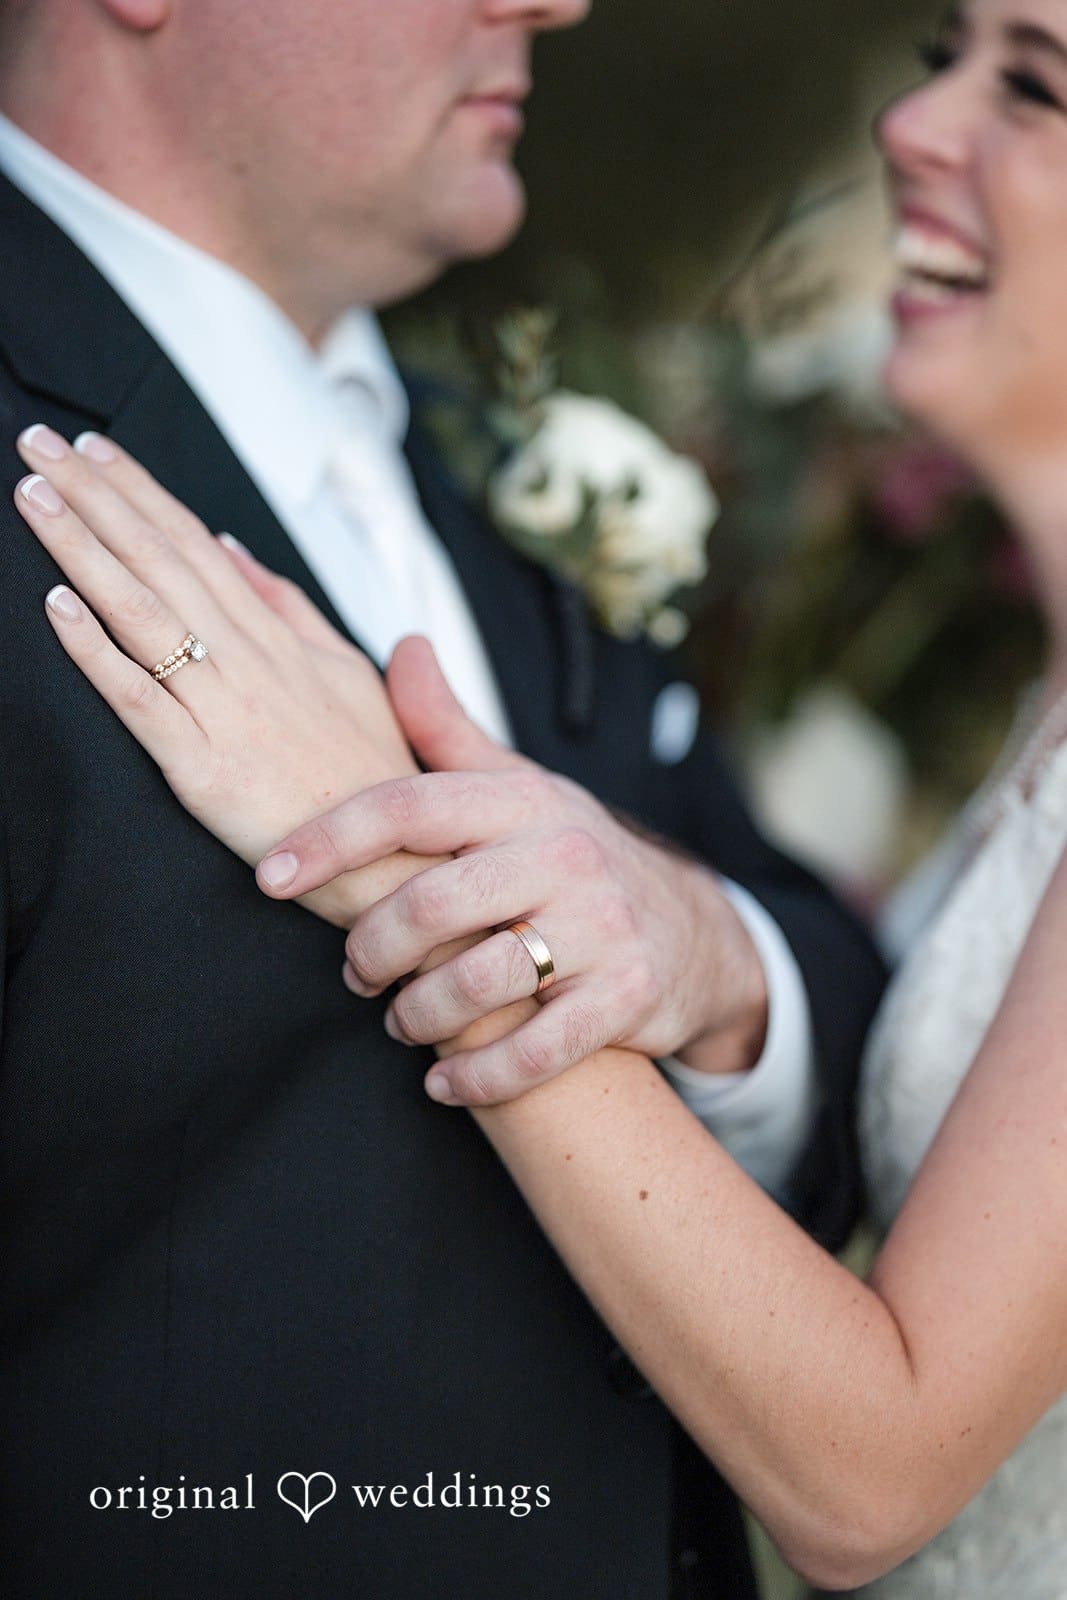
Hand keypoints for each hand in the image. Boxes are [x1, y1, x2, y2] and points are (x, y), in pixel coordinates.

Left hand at [13, 425, 441, 926]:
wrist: (396, 859)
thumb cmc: (370, 771)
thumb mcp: (347, 674)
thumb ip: (289, 608)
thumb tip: (232, 545)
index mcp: (278, 638)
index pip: (197, 544)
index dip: (142, 492)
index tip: (93, 449)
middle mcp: (248, 662)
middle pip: (162, 561)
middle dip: (97, 497)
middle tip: (38, 442)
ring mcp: (225, 712)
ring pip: (144, 615)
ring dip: (83, 550)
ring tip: (34, 497)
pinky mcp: (203, 769)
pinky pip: (141, 702)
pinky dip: (98, 651)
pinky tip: (57, 606)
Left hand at [258, 636, 769, 1105]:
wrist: (692, 930)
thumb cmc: (571, 856)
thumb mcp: (519, 787)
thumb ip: (448, 730)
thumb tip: (403, 646)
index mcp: (524, 799)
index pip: (409, 806)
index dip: (330, 840)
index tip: (270, 877)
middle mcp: (565, 854)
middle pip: (431, 904)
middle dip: (370, 949)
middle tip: (353, 973)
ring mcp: (602, 927)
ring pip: (476, 983)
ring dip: (417, 1016)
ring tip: (399, 1023)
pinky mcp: (629, 996)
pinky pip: (537, 1052)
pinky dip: (479, 1078)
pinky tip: (444, 1083)